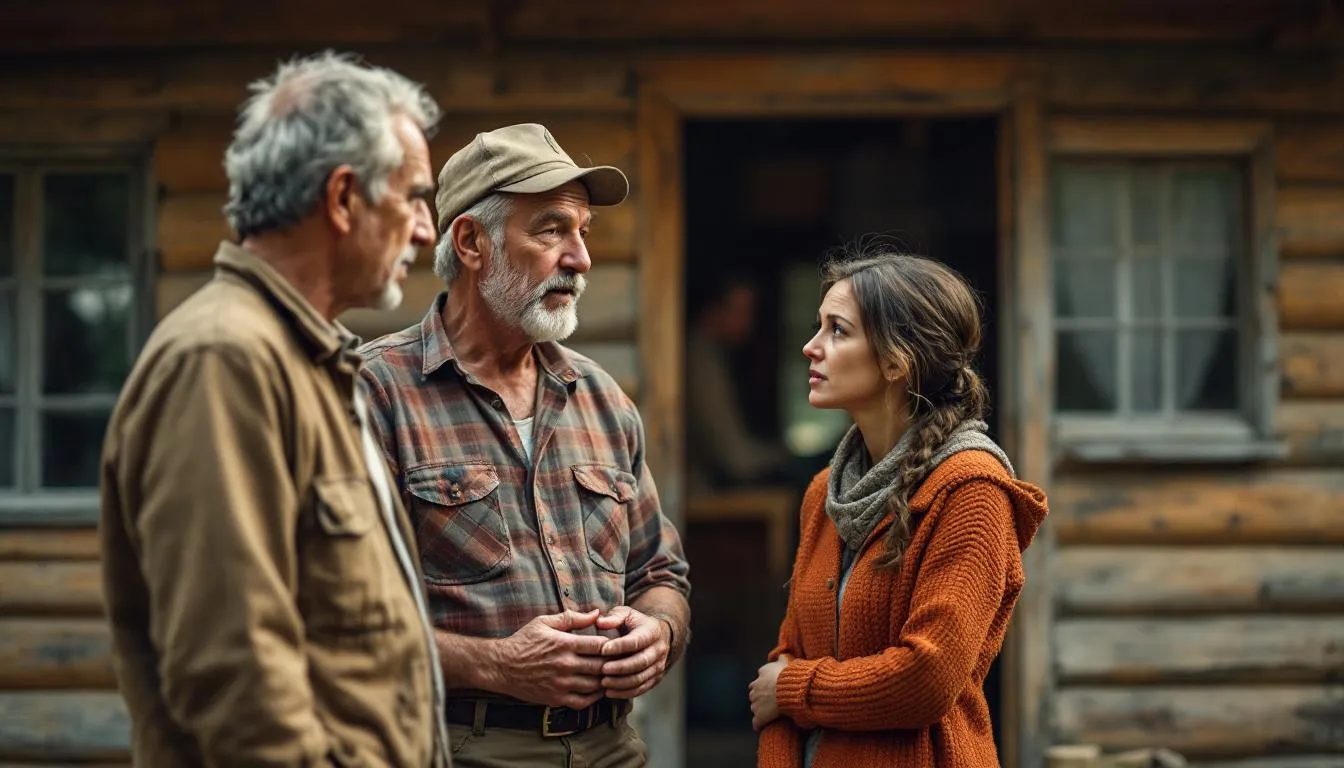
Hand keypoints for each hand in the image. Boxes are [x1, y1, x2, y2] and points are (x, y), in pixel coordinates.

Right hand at [491, 610, 609, 708]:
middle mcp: (565, 665)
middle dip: (613, 664)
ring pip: (595, 685)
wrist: (501, 666)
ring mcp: (561, 684)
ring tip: (609, 675)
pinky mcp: (556, 698)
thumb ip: (572, 617)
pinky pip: (583, 702)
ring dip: (605, 681)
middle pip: (602, 666)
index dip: (612, 645)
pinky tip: (596, 689)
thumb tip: (596, 613)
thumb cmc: (524, 642)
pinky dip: (594, 697)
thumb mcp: (544, 622)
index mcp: (564, 644)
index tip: (614, 644)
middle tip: (618, 661)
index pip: (600, 646)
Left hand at [596, 606, 670, 699]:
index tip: (603, 649)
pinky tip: (609, 692)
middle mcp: (658, 649)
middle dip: (620, 667)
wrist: (656, 636)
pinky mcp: (655, 679)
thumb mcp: (626, 614)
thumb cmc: (635, 624)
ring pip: (641, 678)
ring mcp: (658, 666)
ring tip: (603, 682)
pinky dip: (624, 693)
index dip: (620, 646)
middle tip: (602, 669)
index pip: (636, 641)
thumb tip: (600, 622)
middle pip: (640, 662)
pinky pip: (641, 689)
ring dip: (621, 683)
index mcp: (652, 631)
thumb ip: (613, 617)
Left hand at [748, 654, 791, 730]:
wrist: (786, 690)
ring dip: (759, 709)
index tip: (770, 686)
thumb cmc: (788, 676)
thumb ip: (782, 658)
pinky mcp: (759, 716)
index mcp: (762, 675)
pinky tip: (760, 727)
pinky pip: (756, 723)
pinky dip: (758, 725)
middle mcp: (755, 688)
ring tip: (768, 713)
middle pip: (754, 693)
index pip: (759, 678)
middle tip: (769, 700)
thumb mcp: (786, 663)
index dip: (764, 683)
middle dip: (759, 696)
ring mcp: (756, 703)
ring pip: (754, 707)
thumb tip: (782, 654)